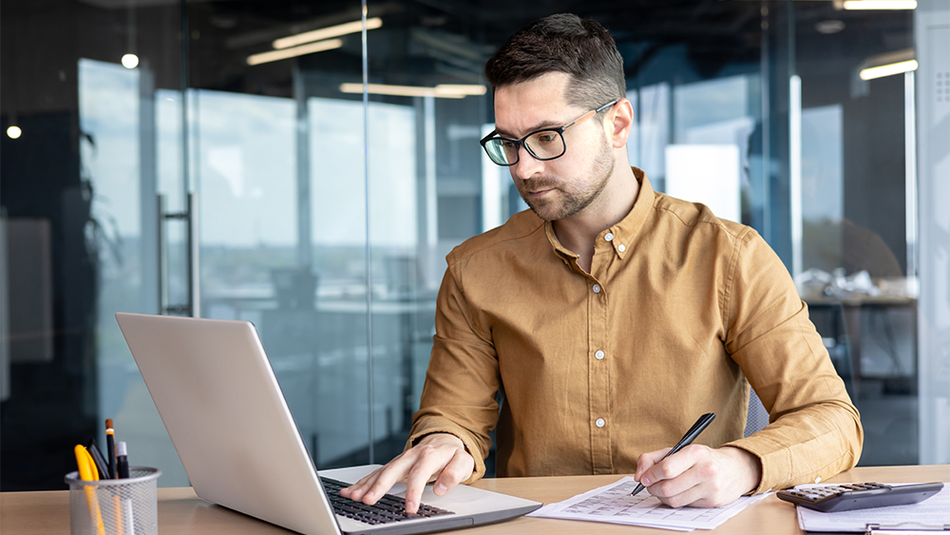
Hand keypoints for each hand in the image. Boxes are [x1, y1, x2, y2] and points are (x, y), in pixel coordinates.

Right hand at [339, 433, 473, 513]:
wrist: (444, 439)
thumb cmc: (453, 454)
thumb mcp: (463, 462)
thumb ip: (454, 474)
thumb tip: (440, 488)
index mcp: (429, 455)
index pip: (419, 474)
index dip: (414, 492)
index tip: (410, 508)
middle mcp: (411, 456)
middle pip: (392, 470)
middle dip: (379, 486)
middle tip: (369, 500)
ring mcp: (400, 460)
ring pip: (380, 472)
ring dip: (365, 484)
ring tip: (353, 496)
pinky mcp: (393, 465)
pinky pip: (375, 473)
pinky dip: (362, 482)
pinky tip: (350, 490)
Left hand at [634, 445, 761, 507]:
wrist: (734, 469)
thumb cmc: (701, 458)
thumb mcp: (679, 450)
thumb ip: (653, 458)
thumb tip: (639, 475)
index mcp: (696, 453)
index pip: (666, 469)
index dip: (650, 475)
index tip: (643, 478)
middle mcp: (706, 470)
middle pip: (668, 487)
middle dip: (652, 488)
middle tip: (649, 485)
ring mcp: (711, 488)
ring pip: (674, 500)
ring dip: (661, 496)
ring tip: (661, 488)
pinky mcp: (712, 502)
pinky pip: (684, 505)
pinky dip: (675, 500)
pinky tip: (677, 492)